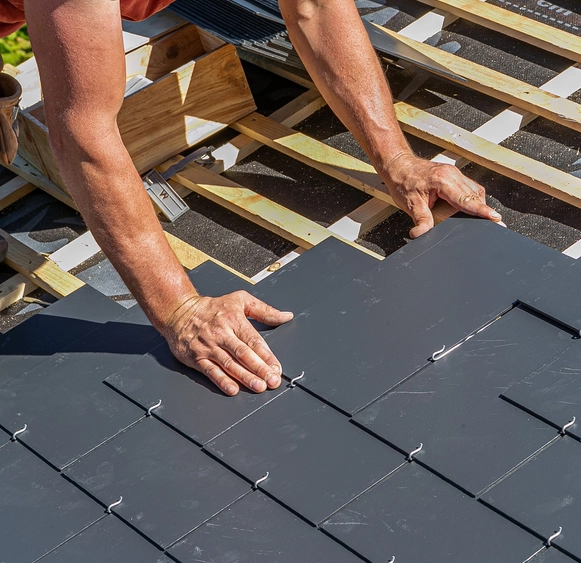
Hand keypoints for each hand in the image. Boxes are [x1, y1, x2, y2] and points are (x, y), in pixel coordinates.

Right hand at [162, 291, 293, 395]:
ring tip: (258, 386)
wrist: (178, 311)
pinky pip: (210, 371)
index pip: (254, 340)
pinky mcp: (196, 357)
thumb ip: (265, 310)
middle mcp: (221, 334)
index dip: (267, 356)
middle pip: (243, 354)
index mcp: (234, 319)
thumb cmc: (212, 307)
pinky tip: (232, 389)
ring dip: (245, 377)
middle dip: (260, 369)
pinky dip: (221, 381)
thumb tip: (286, 316)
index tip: (277, 368)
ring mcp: (208, 347)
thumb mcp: (240, 300)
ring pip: (229, 364)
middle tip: (272, 381)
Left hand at [383, 153, 501, 237]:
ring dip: (477, 205)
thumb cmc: (403, 181)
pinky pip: (469, 188)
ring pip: (474, 191)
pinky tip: (469, 208)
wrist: (398, 166)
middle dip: (483, 210)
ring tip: (482, 218)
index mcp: (443, 180)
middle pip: (474, 195)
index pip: (466, 199)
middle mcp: (452, 175)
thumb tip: (422, 234)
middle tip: (493, 223)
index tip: (495, 217)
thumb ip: (420, 220)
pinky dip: (471, 199)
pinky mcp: (454, 176)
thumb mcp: (410, 204)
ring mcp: (455, 174)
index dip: (482, 210)